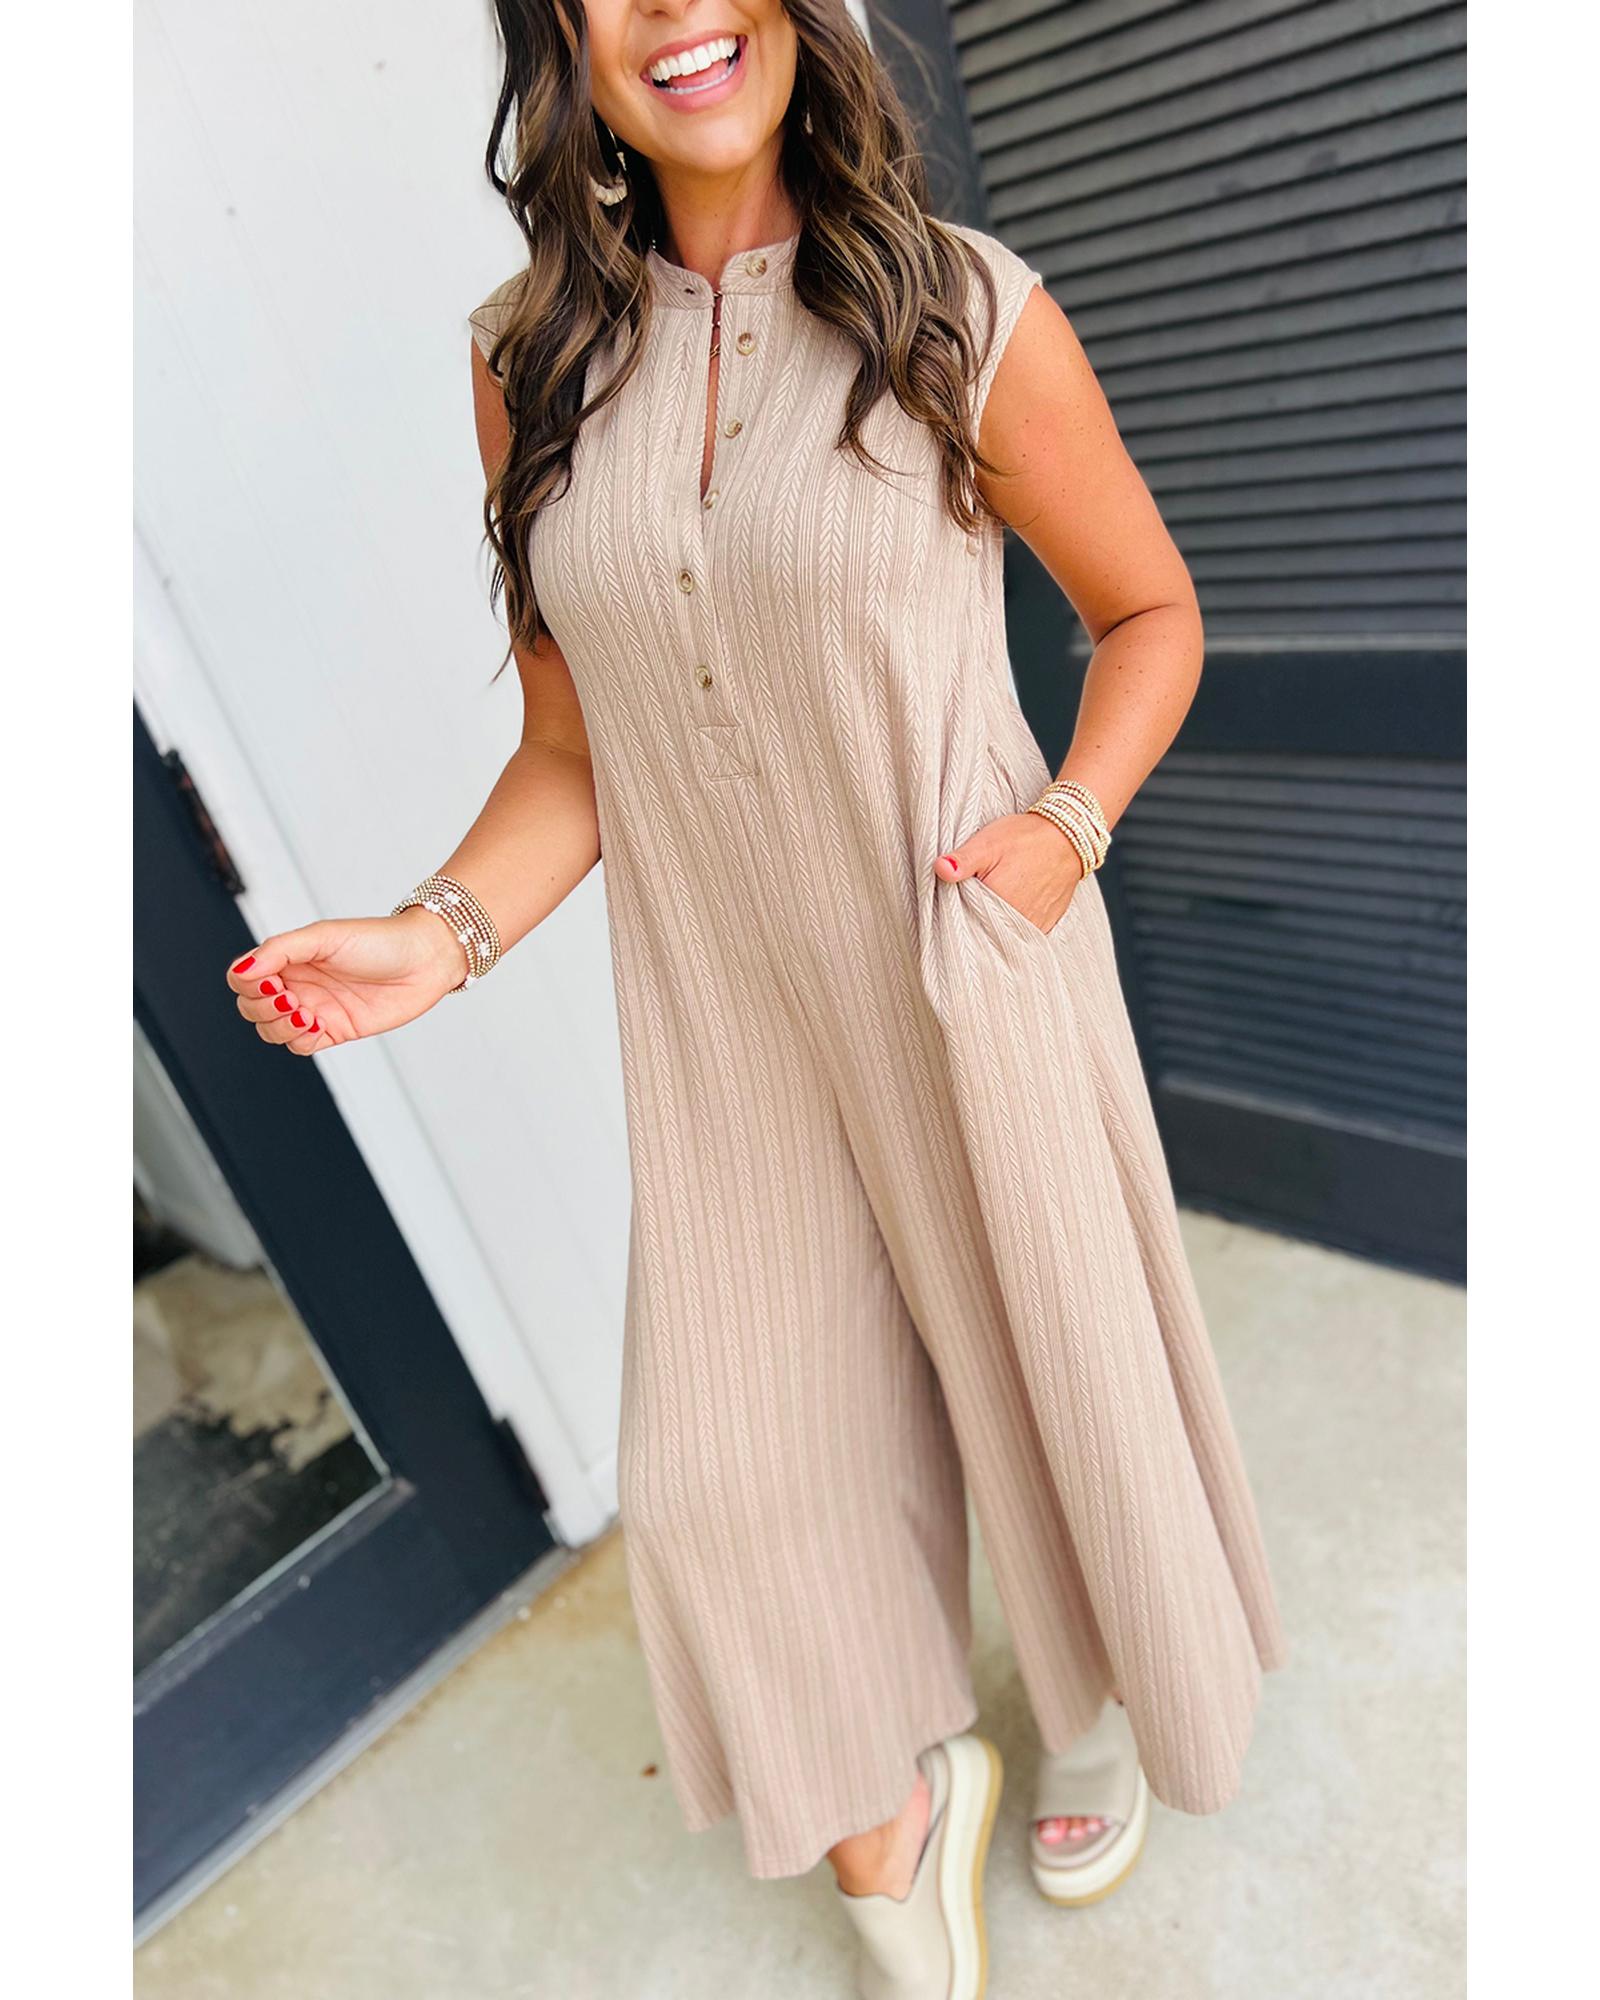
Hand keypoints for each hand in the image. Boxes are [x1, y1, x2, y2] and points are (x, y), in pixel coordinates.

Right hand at [223, 907, 474, 1055]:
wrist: (425, 960)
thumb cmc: (379, 940)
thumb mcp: (325, 936)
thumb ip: (281, 950)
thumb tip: (244, 969)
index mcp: (289, 958)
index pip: (243, 978)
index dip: (247, 984)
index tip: (271, 980)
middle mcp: (298, 984)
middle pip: (251, 1008)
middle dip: (262, 1007)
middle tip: (291, 997)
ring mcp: (315, 1009)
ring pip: (272, 1031)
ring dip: (279, 1026)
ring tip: (305, 1012)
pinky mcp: (334, 1030)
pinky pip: (300, 1046)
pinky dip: (299, 1040)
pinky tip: (316, 1024)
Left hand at [935, 810, 1084, 934]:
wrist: (1069, 836)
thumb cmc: (1026, 837)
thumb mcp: (988, 842)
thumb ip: (963, 859)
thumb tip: (940, 868)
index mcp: (998, 901)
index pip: (963, 918)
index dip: (955, 909)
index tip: (953, 897)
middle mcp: (1017, 920)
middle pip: (983, 928)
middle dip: (973, 917)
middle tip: (974, 895)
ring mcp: (1033, 925)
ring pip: (1002, 933)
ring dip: (993, 923)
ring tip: (994, 899)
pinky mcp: (1045, 925)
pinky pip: (1022, 933)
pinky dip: (1012, 925)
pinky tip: (1009, 907)